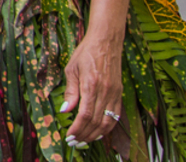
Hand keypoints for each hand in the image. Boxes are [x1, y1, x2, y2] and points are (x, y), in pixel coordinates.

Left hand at [61, 29, 124, 148]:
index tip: (70, 136)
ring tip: (85, 141)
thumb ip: (70, 92)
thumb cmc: (85, 53)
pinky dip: (107, 127)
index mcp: (91, 85)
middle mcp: (105, 91)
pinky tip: (98, 132)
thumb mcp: (71, 69)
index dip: (78, 128)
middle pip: (97, 121)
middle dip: (85, 135)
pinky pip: (115, 115)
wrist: (106, 42)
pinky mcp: (119, 94)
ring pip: (108, 121)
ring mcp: (115, 94)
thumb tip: (66, 111)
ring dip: (96, 134)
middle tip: (75, 143)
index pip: (85, 114)